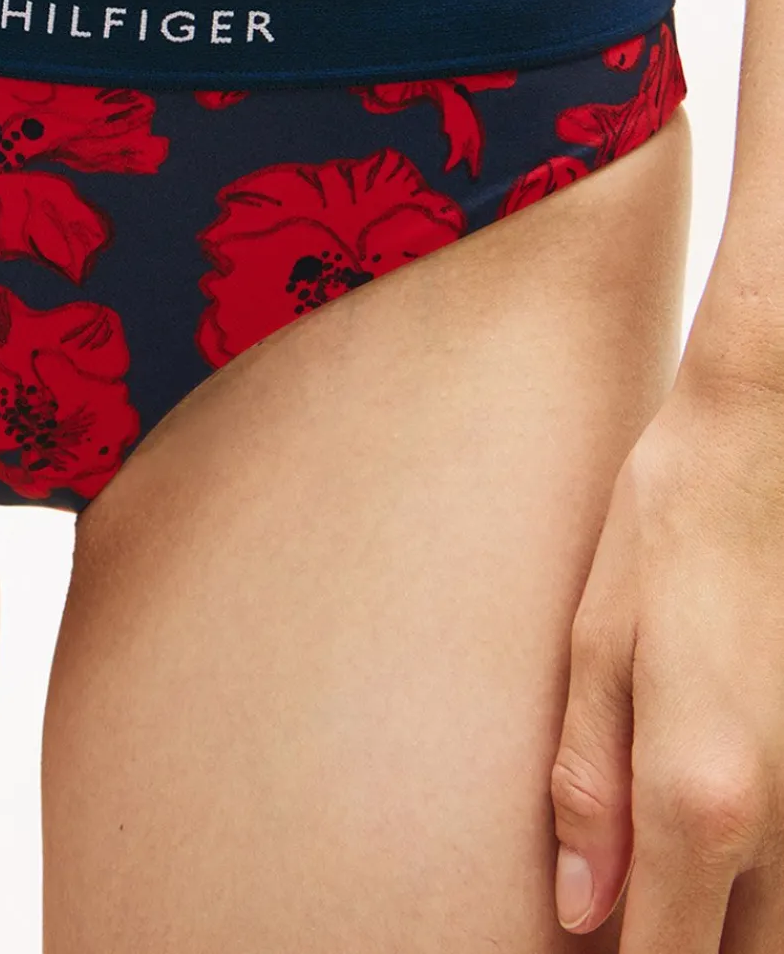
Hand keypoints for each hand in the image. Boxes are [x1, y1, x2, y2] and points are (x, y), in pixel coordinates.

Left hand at [550, 346, 783, 947]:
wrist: (759, 443)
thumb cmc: (668, 531)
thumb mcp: (596, 648)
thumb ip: (588, 788)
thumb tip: (581, 908)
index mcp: (698, 793)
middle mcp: (783, 817)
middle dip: (688, 951)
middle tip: (633, 910)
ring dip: (736, 921)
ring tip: (670, 881)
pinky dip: (766, 873)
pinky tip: (722, 841)